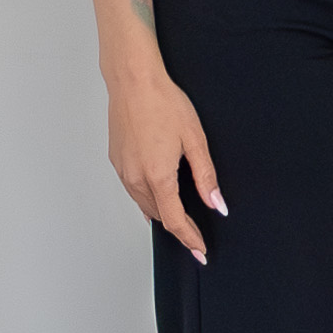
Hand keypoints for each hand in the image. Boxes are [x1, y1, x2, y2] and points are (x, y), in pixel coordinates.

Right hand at [108, 66, 228, 258]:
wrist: (133, 81)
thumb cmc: (163, 103)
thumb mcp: (195, 140)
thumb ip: (206, 176)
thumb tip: (216, 203)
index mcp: (157, 176)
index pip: (175, 221)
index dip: (190, 239)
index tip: (200, 251)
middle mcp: (136, 178)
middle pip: (159, 216)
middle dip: (179, 228)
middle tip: (196, 236)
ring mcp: (123, 170)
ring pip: (144, 205)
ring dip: (163, 214)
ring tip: (181, 220)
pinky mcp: (117, 161)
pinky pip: (133, 190)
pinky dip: (147, 199)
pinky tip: (157, 197)